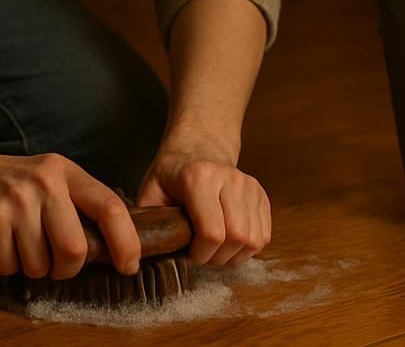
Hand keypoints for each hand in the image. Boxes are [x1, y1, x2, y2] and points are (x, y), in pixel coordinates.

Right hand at [0, 146, 140, 279]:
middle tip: (54, 263)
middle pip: (75, 249)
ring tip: (18, 244)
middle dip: (66, 268)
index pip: (109, 206)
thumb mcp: (47, 179)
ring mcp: (15, 201)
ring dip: (31, 268)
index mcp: (64, 171)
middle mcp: (43, 182)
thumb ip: (75, 204)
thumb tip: (112, 248)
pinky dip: (6, 265)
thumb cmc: (8, 184)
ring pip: (40, 265)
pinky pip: (10, 267)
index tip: (128, 265)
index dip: (126, 242)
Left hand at [135, 137, 270, 266]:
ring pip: (254, 240)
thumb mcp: (151, 190)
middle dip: (218, 257)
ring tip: (216, 249)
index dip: (201, 254)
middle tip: (203, 254)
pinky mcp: (260, 194)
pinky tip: (230, 242)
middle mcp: (229, 179)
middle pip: (237, 238)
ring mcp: (249, 185)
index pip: (212, 233)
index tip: (189, 252)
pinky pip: (263, 235)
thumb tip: (140, 250)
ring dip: (234, 255)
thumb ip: (147, 219)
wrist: (199, 146)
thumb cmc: (172, 173)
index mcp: (198, 178)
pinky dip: (248, 248)